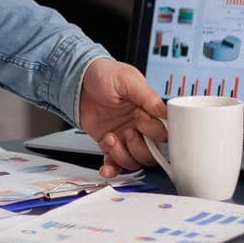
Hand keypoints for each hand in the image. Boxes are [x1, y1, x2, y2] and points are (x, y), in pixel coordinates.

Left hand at [77, 58, 168, 175]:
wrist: (79, 79)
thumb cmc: (104, 74)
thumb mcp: (128, 80)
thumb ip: (148, 97)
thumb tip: (164, 112)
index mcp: (147, 111)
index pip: (162, 132)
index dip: (154, 133)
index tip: (141, 122)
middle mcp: (138, 126)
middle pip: (151, 152)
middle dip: (139, 147)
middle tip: (127, 132)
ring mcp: (123, 136)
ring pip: (134, 160)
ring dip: (123, 155)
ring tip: (111, 139)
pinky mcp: (108, 143)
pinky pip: (115, 163)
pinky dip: (112, 168)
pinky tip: (106, 166)